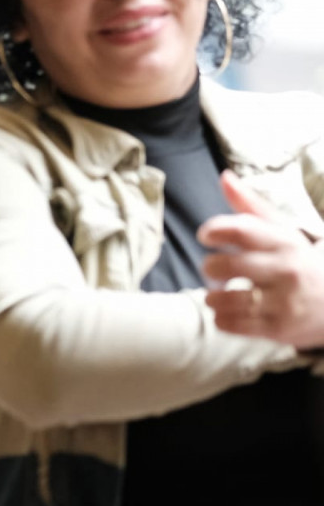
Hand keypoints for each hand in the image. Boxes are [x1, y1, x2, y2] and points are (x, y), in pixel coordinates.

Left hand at [198, 170, 323, 348]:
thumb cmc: (299, 262)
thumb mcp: (283, 232)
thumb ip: (251, 206)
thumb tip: (224, 177)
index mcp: (286, 242)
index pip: (242, 228)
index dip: (214, 230)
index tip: (206, 235)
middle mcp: (286, 270)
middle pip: (226, 265)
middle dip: (210, 266)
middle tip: (213, 268)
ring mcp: (283, 301)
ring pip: (224, 298)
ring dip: (211, 297)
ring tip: (216, 294)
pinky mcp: (278, 328)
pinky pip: (231, 324)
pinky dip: (221, 318)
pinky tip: (228, 311)